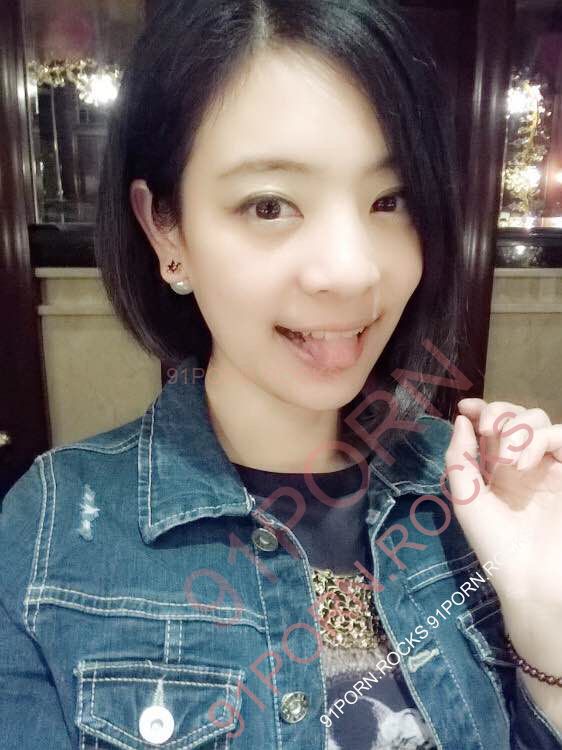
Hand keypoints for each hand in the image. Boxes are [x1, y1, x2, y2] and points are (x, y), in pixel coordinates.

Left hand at [444, 399, 561, 623]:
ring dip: (516, 429)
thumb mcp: (466, 499)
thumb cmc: (496, 545)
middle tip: (487, 432)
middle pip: (516, 414)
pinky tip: (521, 465)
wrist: (533, 579)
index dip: (482, 409)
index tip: (466, 407)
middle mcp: (524, 463)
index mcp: (497, 470)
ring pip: (538, 419)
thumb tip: (462, 419)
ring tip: (505, 462)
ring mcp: (549, 467)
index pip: (493, 424)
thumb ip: (460, 457)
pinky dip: (538, 440)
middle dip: (499, 413)